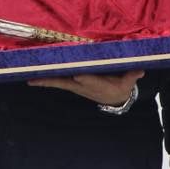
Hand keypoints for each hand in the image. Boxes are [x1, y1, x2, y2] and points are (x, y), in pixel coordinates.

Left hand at [27, 69, 143, 105]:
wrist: (115, 99)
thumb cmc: (121, 86)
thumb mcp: (128, 83)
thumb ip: (132, 75)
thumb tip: (140, 69)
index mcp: (96, 84)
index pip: (87, 80)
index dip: (82, 77)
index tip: (77, 74)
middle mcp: (82, 85)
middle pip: (66, 82)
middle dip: (53, 80)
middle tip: (37, 77)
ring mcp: (75, 85)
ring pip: (58, 82)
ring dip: (44, 80)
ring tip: (29, 79)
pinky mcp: (71, 84)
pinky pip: (56, 81)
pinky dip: (45, 80)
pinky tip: (31, 80)